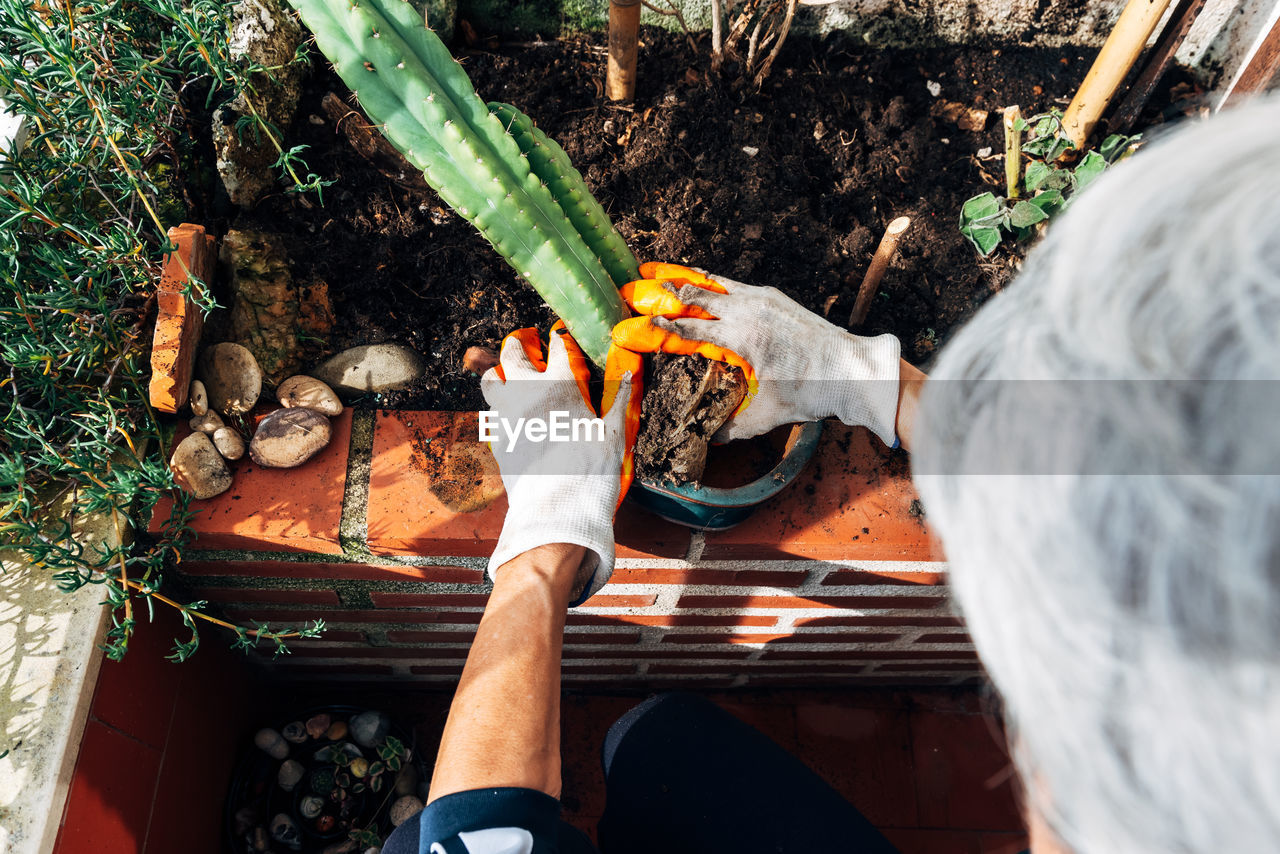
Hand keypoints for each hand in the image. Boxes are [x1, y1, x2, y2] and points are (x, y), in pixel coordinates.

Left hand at [480, 323, 638, 604]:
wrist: (556, 509)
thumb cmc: (590, 471)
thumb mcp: (613, 434)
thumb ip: (619, 401)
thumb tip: (630, 377)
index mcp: (560, 386)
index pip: (558, 349)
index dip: (560, 341)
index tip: (561, 338)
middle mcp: (527, 393)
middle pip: (513, 354)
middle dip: (518, 345)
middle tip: (523, 344)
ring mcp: (507, 414)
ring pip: (491, 380)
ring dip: (498, 373)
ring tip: (506, 375)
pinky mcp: (497, 438)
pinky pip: (491, 413)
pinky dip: (499, 408)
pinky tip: (510, 415)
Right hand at [612, 262, 902, 445]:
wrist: (855, 370)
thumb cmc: (814, 392)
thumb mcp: (767, 415)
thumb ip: (733, 427)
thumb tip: (709, 439)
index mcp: (742, 337)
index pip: (687, 327)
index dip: (656, 327)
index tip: (631, 325)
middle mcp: (749, 310)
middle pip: (694, 295)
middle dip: (660, 293)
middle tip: (630, 288)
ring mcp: (763, 298)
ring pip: (713, 283)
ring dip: (682, 278)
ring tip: (653, 269)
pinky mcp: (774, 297)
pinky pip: (732, 284)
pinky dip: (709, 282)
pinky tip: (698, 281)